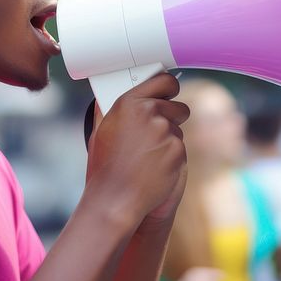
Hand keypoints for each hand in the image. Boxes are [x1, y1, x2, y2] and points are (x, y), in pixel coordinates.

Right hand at [85, 73, 189, 230]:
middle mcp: (150, 112)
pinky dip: (171, 157)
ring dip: (169, 139)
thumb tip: (111, 99)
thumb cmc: (105, 167)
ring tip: (147, 156)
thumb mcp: (101, 132)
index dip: (169, 87)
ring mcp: (165, 131)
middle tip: (157, 132)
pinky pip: (179, 148)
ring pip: (178, 130)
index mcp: (129, 103)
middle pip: (178, 106)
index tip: (169, 92)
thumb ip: (111, 111)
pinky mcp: (177, 150)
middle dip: (172, 117)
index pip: (163, 81)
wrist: (116, 198)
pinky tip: (154, 167)